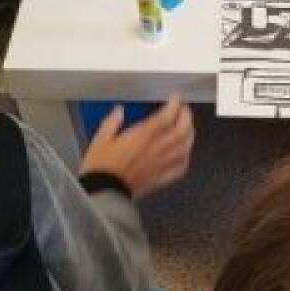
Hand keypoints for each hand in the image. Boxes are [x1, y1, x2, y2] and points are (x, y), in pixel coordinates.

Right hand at [79, 95, 194, 198]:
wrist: (103, 194)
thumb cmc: (100, 166)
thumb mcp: (100, 140)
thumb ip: (111, 123)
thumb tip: (119, 111)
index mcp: (142, 136)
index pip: (165, 117)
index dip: (174, 105)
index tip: (175, 97)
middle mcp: (156, 149)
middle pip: (181, 131)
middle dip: (186, 117)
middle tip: (183, 109)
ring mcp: (161, 165)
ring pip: (184, 148)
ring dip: (189, 134)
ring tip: (187, 127)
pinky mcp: (160, 178)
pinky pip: (180, 168)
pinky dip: (185, 157)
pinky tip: (184, 153)